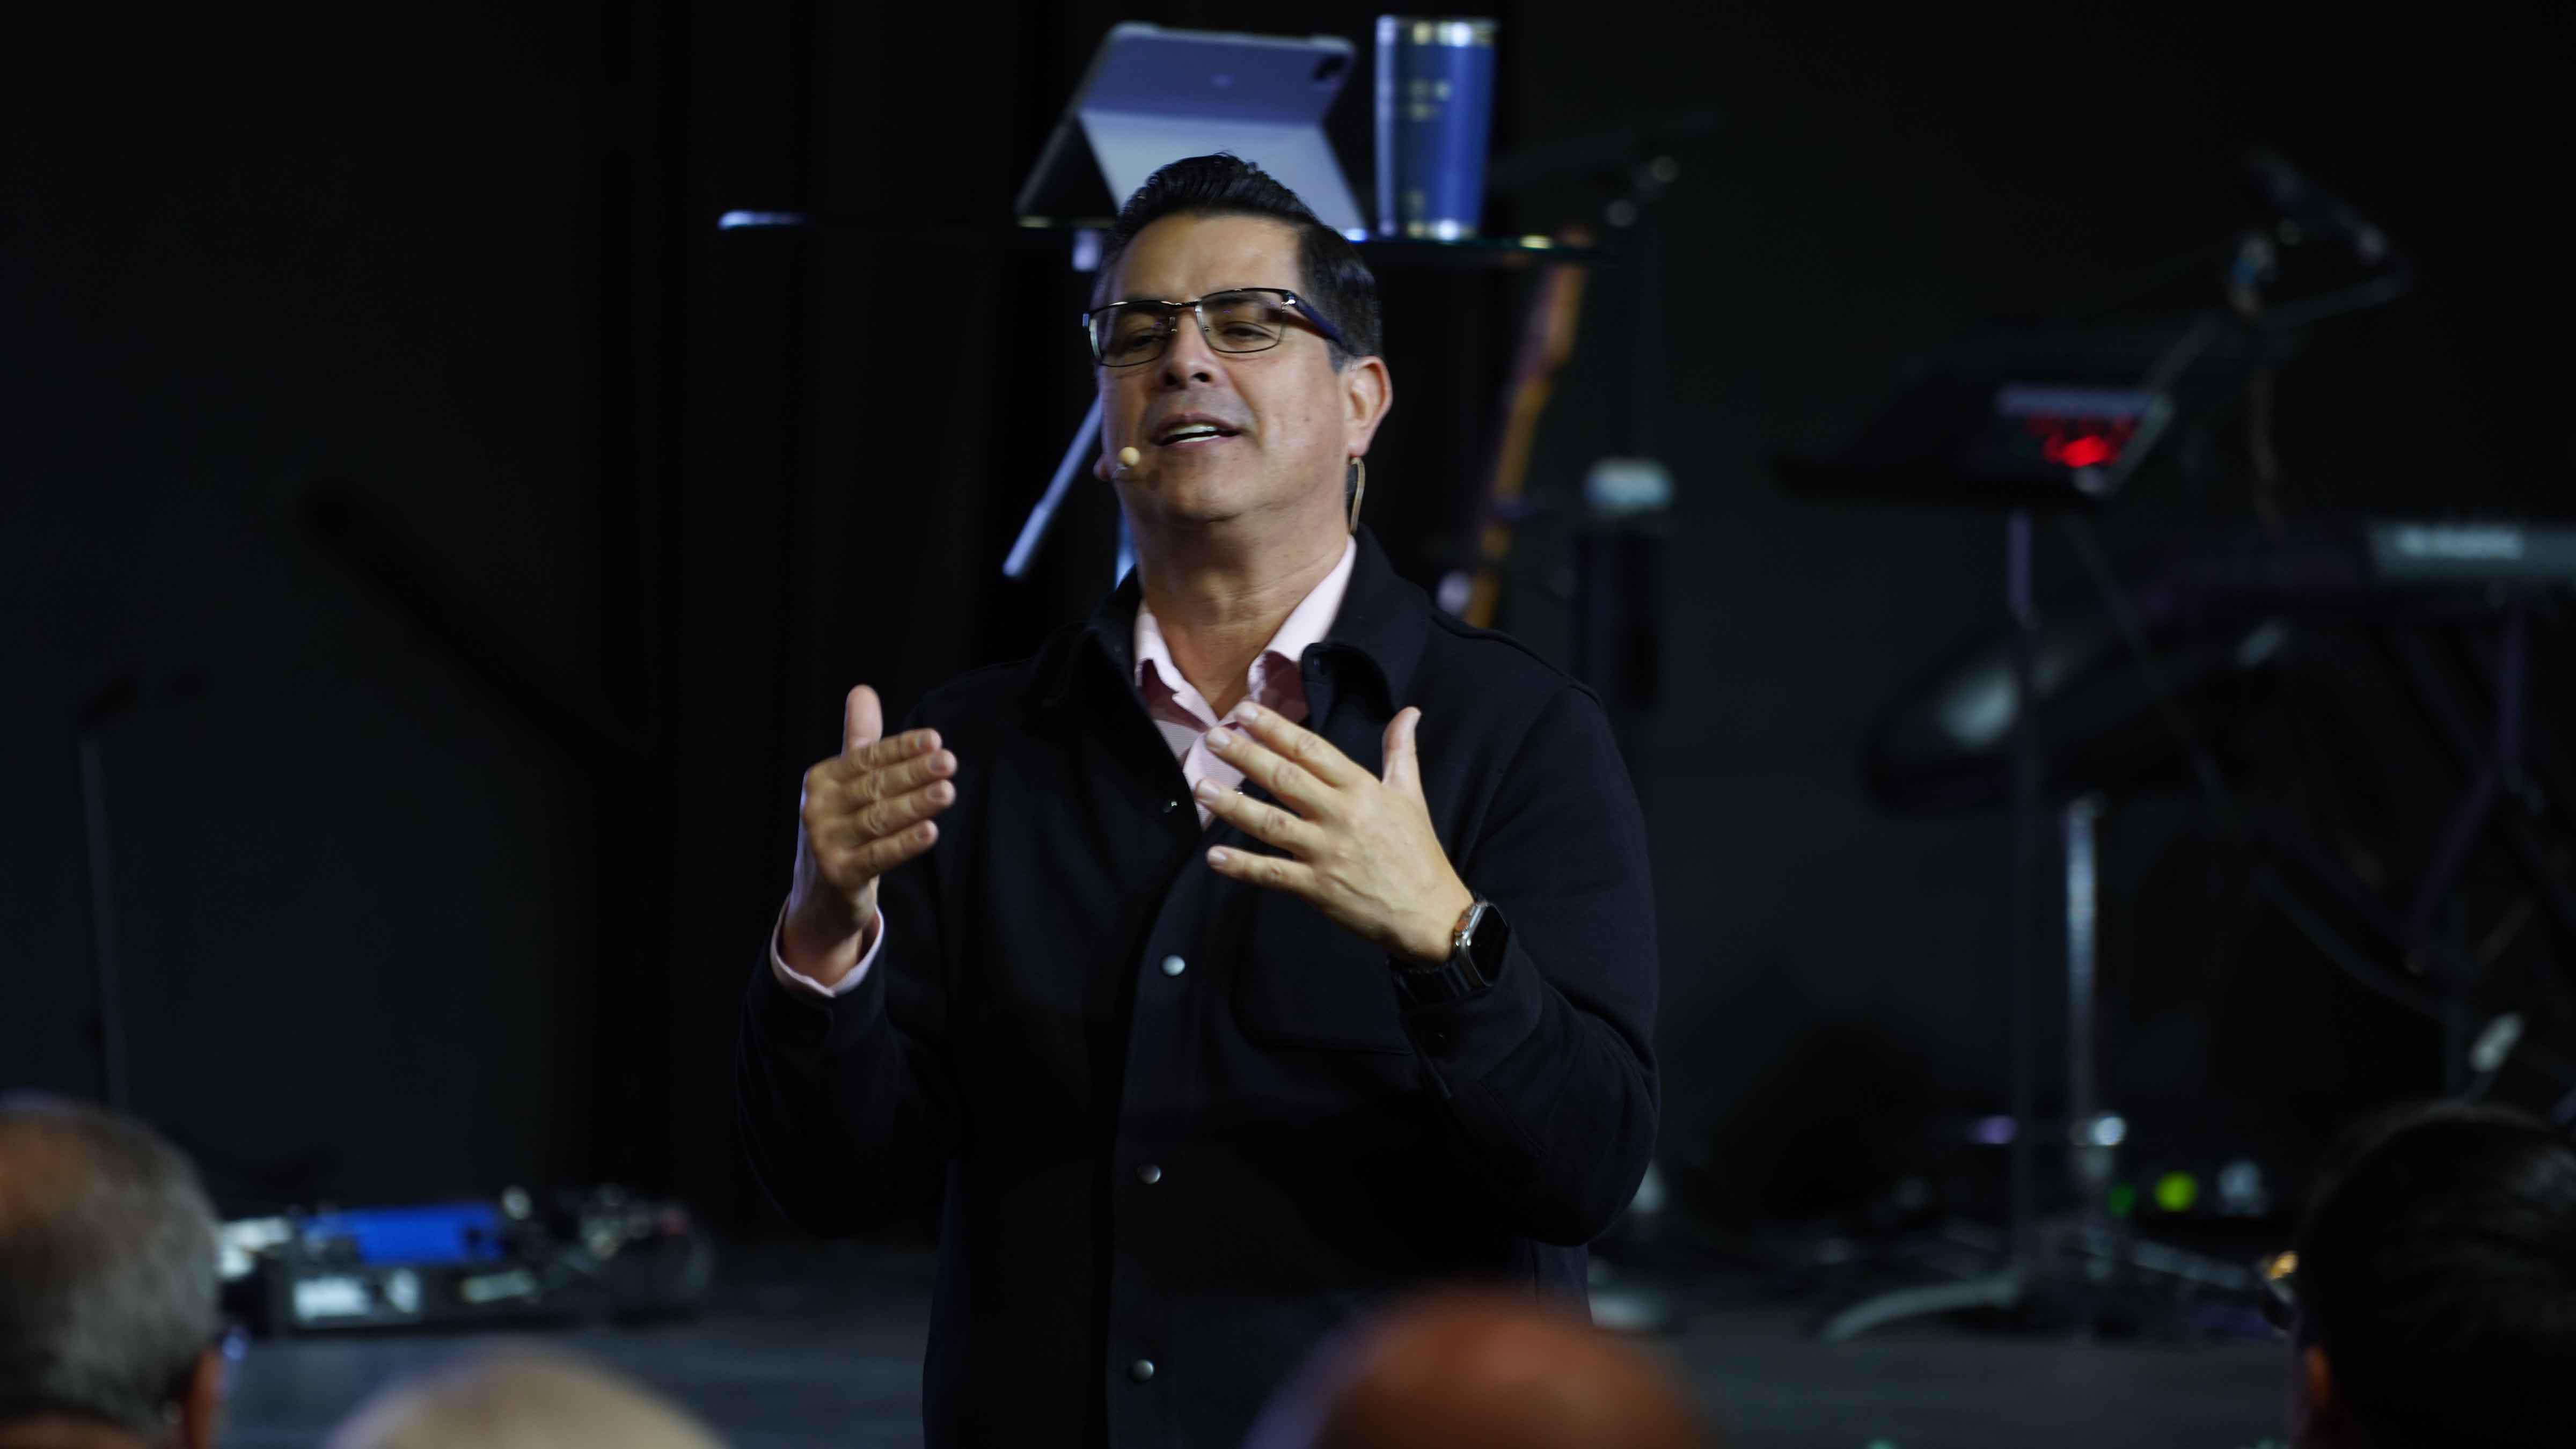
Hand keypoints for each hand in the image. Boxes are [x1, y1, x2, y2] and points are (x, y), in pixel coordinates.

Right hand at [782, 684, 956, 985]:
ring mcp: (825, 844)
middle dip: (914, 773)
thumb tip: (863, 690)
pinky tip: (931, 831)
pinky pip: (878, 856)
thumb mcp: (848, 785)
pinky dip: (905, 843)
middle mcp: (817, 809)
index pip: (866, 759)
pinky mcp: (839, 875)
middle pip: (875, 786)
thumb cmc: (844, 829)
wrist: (821, 896)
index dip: (901, 748)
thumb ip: (859, 741)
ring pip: (878, 819)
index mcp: (821, 780)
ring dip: (915, 804)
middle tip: (949, 762)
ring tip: (947, 790)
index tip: (935, 740)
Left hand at [1199, 703, 1474, 963]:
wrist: (1430, 913)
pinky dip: (1242, 866)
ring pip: (1271, 823)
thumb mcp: (1411, 795)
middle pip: (1285, 779)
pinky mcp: (1317, 888)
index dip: (1275, 728)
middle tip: (1213, 737)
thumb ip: (1400, 751)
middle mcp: (1341, 815)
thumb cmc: (1418, 851)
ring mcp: (1326, 852)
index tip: (1244, 711)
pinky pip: (1272, 874)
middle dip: (1246, 755)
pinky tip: (1214, 856)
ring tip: (1201, 787)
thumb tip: (1408, 712)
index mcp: (1361, 789)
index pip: (1311, 749)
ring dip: (1233, 806)